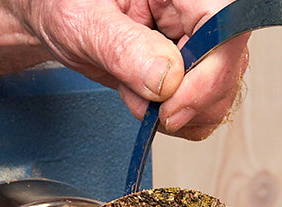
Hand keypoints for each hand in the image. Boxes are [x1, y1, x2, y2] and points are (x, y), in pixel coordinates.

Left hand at [0, 0, 248, 139]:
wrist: (52, 13)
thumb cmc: (63, 0)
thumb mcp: (85, 20)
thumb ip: (126, 49)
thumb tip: (165, 80)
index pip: (228, 31)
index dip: (209, 77)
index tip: (170, 108)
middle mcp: (202, 13)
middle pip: (229, 71)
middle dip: (189, 105)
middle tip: (146, 108)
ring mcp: (201, 44)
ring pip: (218, 97)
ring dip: (178, 116)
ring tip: (135, 93)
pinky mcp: (191, 70)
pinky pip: (200, 109)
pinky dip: (172, 120)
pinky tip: (142, 99)